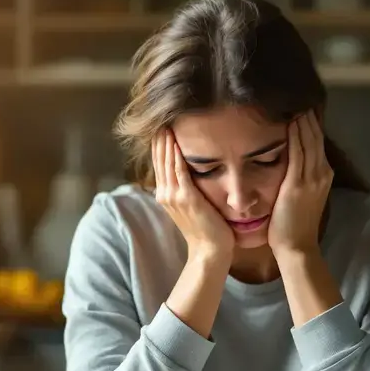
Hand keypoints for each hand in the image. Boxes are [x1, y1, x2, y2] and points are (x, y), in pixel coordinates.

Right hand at [152, 129, 234, 261]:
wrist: (210, 250)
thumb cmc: (206, 229)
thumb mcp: (191, 206)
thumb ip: (186, 190)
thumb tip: (191, 174)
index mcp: (165, 195)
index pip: (159, 165)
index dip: (159, 146)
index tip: (161, 128)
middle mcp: (165, 194)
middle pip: (160, 161)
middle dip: (160, 140)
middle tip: (161, 120)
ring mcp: (174, 196)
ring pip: (167, 163)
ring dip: (167, 143)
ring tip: (166, 125)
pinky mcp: (187, 198)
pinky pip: (180, 172)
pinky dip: (177, 156)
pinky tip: (177, 142)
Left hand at [268, 110, 333, 258]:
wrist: (297, 246)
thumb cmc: (295, 224)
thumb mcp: (304, 196)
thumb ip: (302, 177)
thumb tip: (293, 162)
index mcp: (324, 175)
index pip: (318, 142)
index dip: (312, 123)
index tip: (303, 106)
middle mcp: (322, 173)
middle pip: (316, 137)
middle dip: (308, 116)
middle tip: (299, 95)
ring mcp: (311, 178)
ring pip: (308, 141)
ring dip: (302, 120)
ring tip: (295, 100)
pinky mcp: (298, 183)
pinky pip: (297, 152)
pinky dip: (295, 134)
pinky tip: (291, 119)